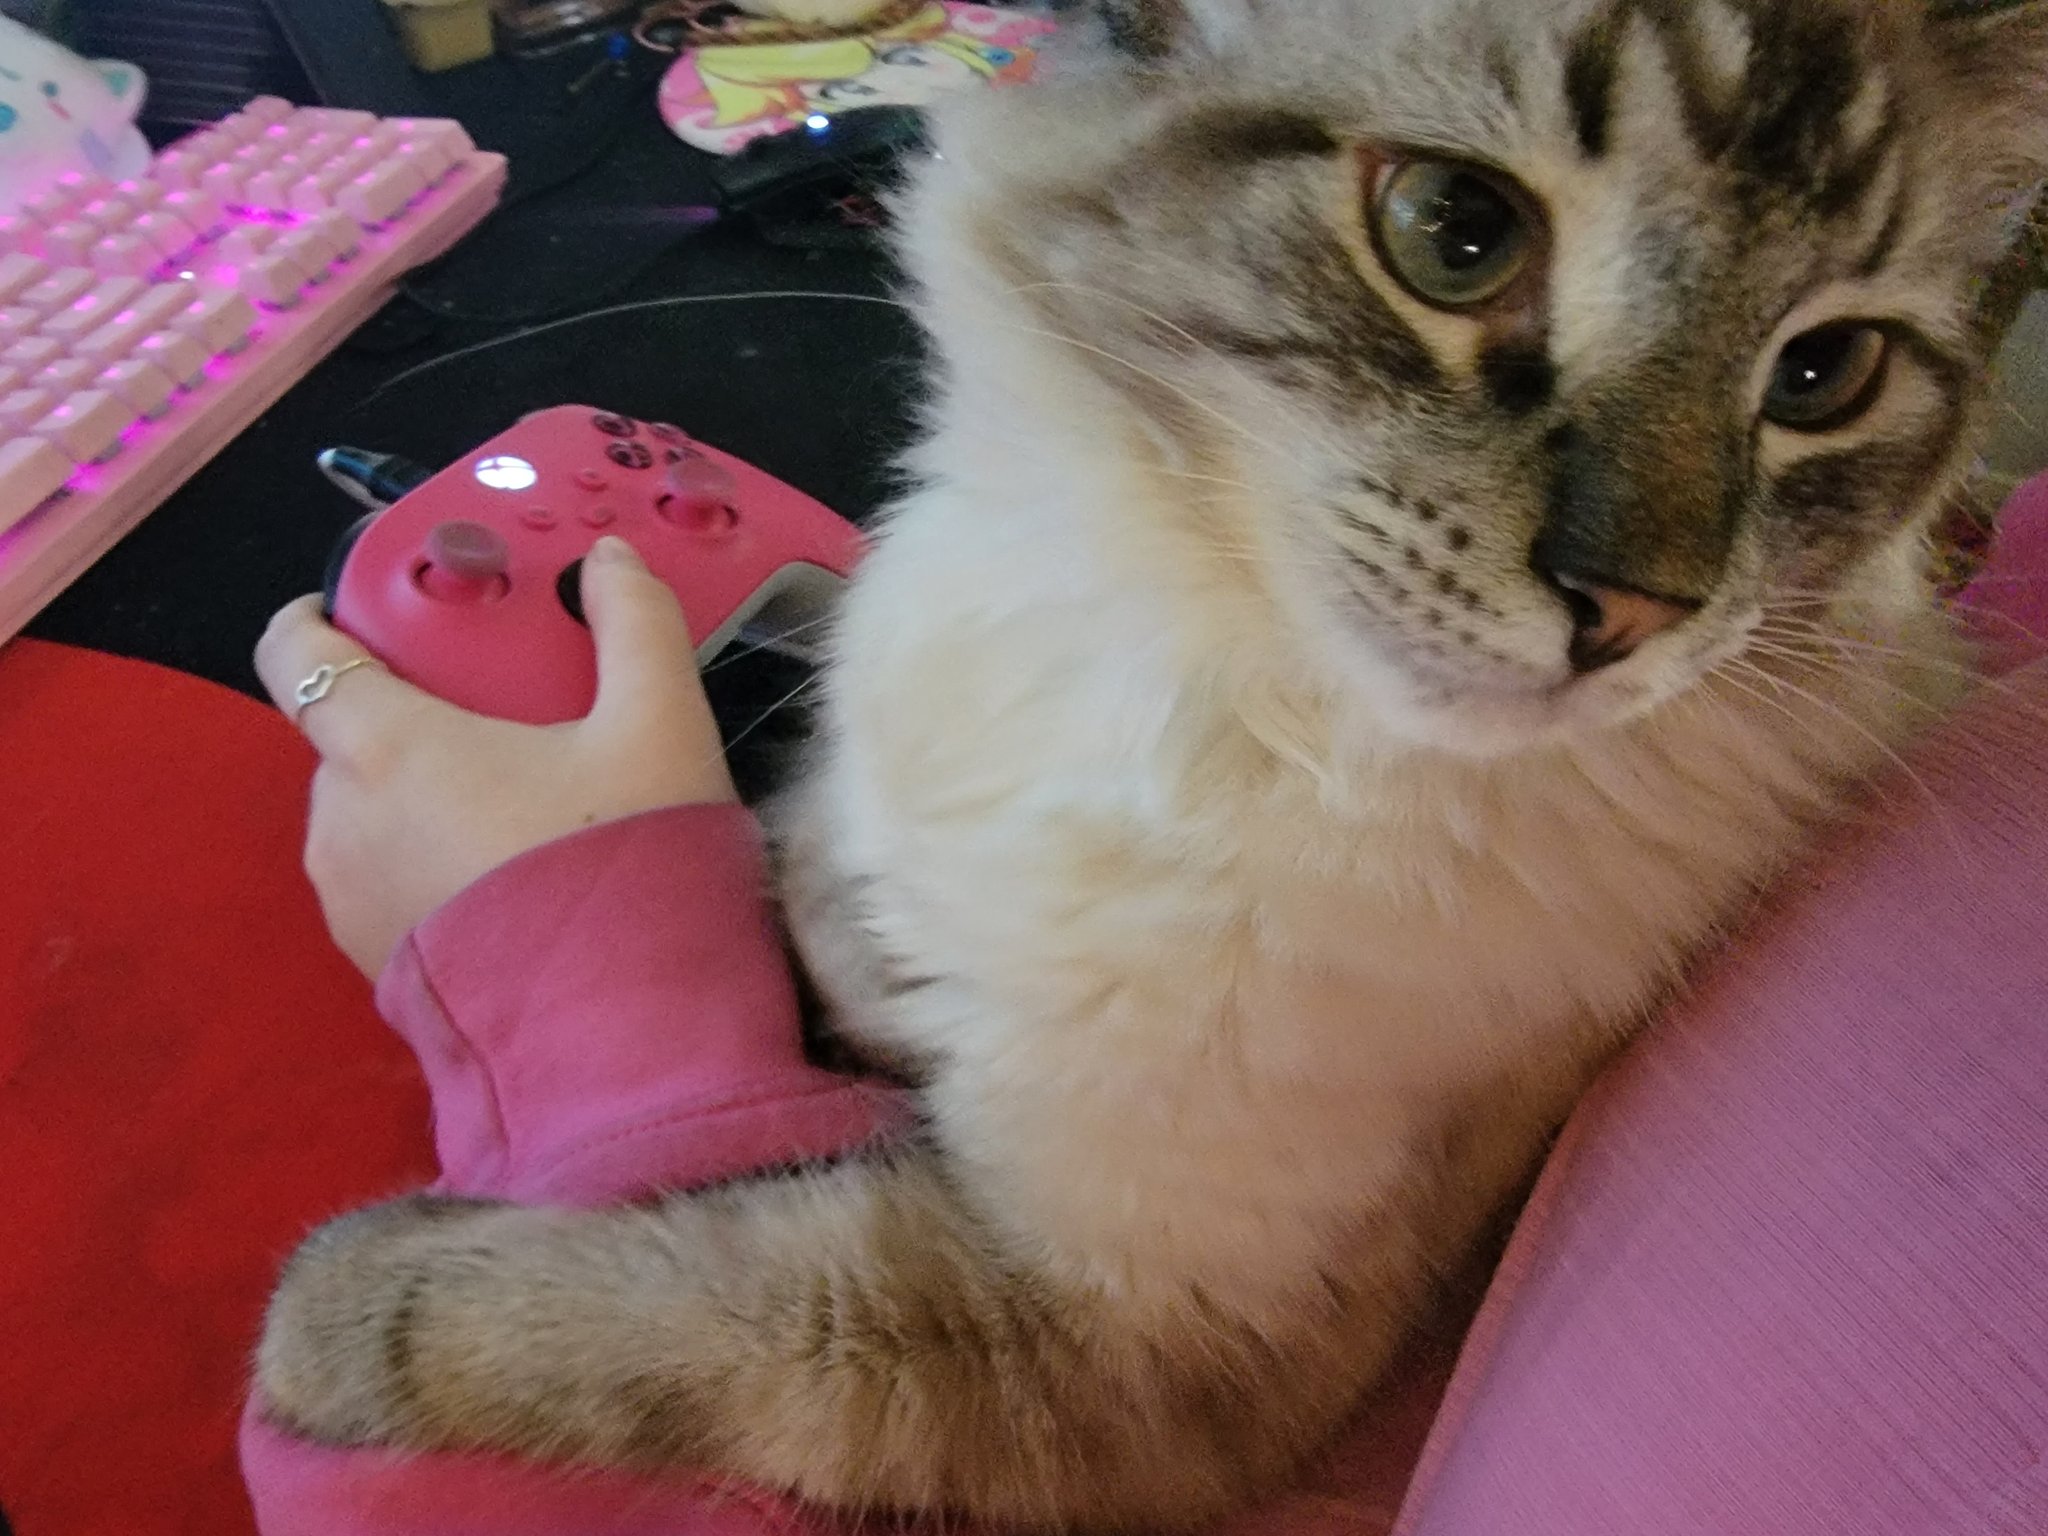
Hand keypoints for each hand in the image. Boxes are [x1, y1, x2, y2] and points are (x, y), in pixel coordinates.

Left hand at [254, 535, 734, 979]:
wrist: (620, 1033)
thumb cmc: (624, 861)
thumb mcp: (659, 728)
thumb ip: (635, 626)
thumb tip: (610, 558)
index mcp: (388, 745)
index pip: (296, 654)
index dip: (316, 620)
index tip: (357, 613)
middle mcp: (342, 818)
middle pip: (350, 735)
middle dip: (413, 718)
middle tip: (505, 723)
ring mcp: (348, 897)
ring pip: (367, 812)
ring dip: (420, 796)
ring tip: (520, 811)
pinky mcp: (371, 960)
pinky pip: (385, 879)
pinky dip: (428, 863)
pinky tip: (509, 880)